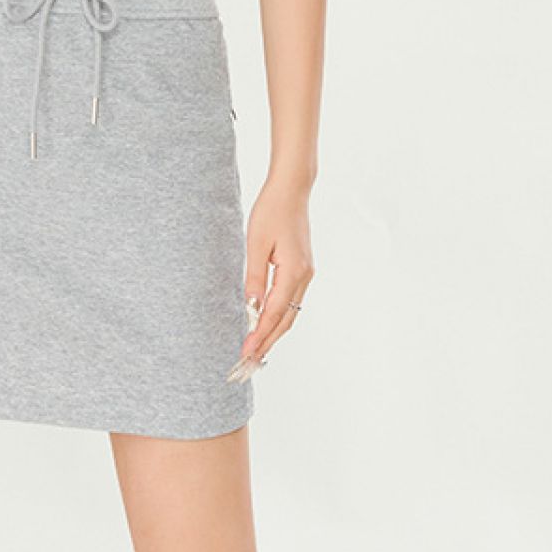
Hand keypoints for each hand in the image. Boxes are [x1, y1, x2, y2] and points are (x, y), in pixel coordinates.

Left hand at [227, 176, 314, 381]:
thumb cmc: (271, 211)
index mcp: (294, 271)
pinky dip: (278, 315)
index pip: (274, 313)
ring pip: (290, 311)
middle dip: (268, 342)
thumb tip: (250, 306)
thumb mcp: (256, 243)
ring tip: (256, 349)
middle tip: (249, 362)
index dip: (260, 335)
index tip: (246, 353)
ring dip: (274, 331)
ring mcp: (306, 273)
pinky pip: (290, 299)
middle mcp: (304, 276)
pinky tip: (265, 322)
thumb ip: (254, 277)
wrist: (291, 190)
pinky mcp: (302, 268)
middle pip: (286, 319)